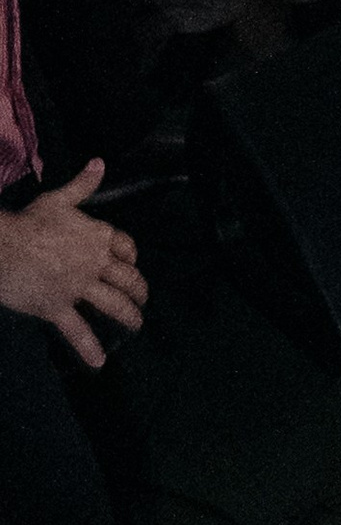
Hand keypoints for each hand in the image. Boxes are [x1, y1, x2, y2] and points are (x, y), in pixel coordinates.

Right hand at [0, 160, 148, 367]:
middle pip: (127, 278)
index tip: (133, 263)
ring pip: (113, 304)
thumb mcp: (58, 199)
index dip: (132, 256)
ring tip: (137, 325)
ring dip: (129, 316)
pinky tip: (100, 362)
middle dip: (139, 290)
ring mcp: (79, 287)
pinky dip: (89, 348)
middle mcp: (95, 263)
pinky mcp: (58, 307)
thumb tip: (99, 162)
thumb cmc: (29, 221)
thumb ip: (83, 184)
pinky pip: (78, 330)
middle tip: (143, 299)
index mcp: (98, 237)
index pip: (126, 247)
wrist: (3, 248)